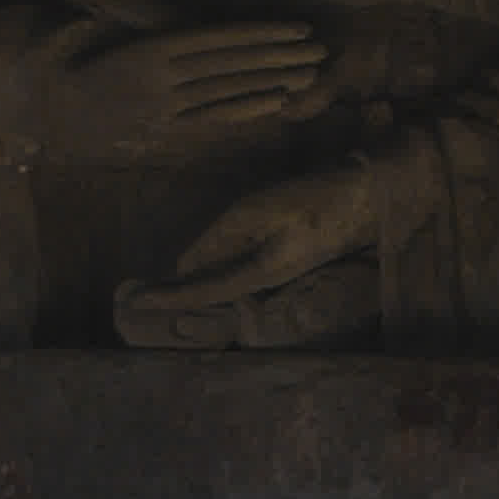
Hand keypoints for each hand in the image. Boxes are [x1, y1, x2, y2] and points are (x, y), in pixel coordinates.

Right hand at [37, 18, 337, 164]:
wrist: (41, 119)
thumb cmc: (64, 65)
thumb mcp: (90, 32)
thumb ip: (129, 17)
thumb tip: (153, 5)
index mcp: (149, 51)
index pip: (219, 41)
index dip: (262, 35)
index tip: (296, 29)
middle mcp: (163, 82)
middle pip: (233, 67)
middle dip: (280, 57)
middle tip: (320, 50)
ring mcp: (166, 111)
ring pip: (229, 93)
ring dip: (273, 82)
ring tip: (309, 73)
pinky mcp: (164, 133)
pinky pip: (213, 121)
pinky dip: (247, 110)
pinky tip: (277, 101)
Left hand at [133, 155, 397, 310]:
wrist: (367, 197)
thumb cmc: (314, 198)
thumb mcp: (258, 210)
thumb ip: (220, 238)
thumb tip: (186, 267)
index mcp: (261, 274)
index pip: (202, 292)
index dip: (167, 298)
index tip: (134, 302)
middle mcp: (265, 283)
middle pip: (210, 299)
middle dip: (173, 301)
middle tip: (131, 298)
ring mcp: (274, 274)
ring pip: (220, 288)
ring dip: (188, 289)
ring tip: (152, 289)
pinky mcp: (280, 262)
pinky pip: (234, 275)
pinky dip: (208, 275)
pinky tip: (191, 271)